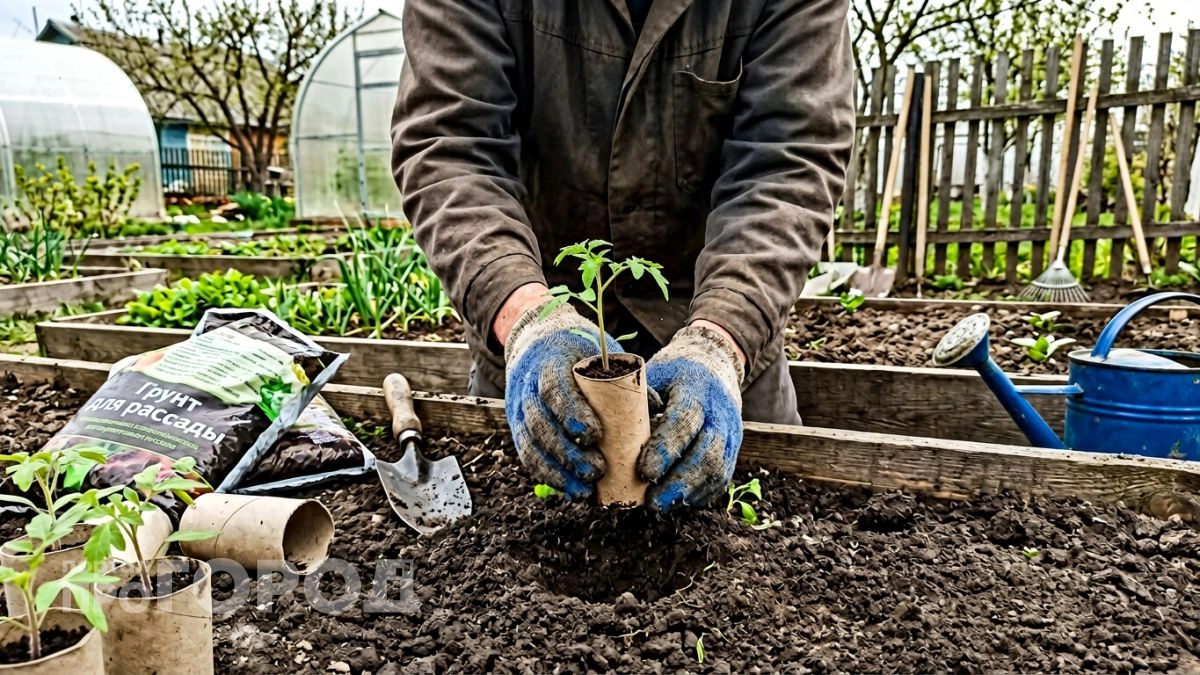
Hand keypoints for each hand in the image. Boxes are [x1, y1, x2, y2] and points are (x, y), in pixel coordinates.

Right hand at [504, 302, 620, 498]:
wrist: (537, 340)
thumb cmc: (577, 349)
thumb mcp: (601, 353)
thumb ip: (624, 378)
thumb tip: (656, 409)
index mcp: (549, 360)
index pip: (553, 387)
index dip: (571, 413)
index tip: (595, 435)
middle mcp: (526, 385)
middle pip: (540, 423)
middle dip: (567, 452)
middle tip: (596, 471)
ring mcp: (518, 408)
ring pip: (531, 444)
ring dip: (558, 471)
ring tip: (586, 490)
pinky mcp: (517, 427)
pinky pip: (528, 456)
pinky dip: (548, 476)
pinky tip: (571, 490)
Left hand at [639, 324, 743, 512]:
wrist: (715, 362)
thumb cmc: (674, 371)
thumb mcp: (653, 374)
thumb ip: (637, 403)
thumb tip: (610, 438)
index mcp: (696, 388)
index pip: (684, 421)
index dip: (665, 449)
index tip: (644, 473)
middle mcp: (720, 412)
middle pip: (707, 454)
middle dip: (679, 483)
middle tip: (652, 503)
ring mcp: (731, 432)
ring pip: (718, 470)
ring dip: (689, 494)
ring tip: (661, 506)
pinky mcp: (733, 448)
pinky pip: (722, 478)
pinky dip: (700, 494)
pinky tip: (678, 502)